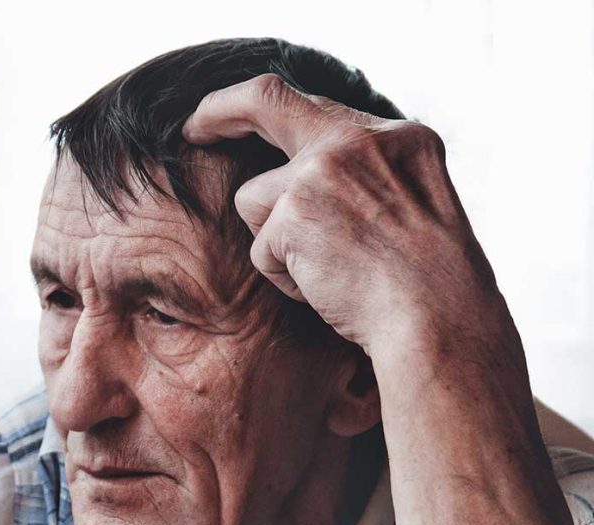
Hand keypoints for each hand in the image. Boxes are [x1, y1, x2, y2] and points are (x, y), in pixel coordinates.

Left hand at [182, 74, 503, 356]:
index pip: (319, 104)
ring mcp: (324, 168)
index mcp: (399, 138)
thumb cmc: (427, 289)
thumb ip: (366, 182)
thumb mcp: (413, 209)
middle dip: (219, 111)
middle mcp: (360, 139)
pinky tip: (326, 289)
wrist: (436, 317)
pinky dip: (284, 280)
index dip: (271, 106)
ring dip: (276, 245)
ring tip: (328, 274)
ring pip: (255, 201)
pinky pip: (261, 251)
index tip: (235, 110)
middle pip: (266, 102)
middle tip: (192, 129)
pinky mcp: (294, 210)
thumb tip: (307, 186)